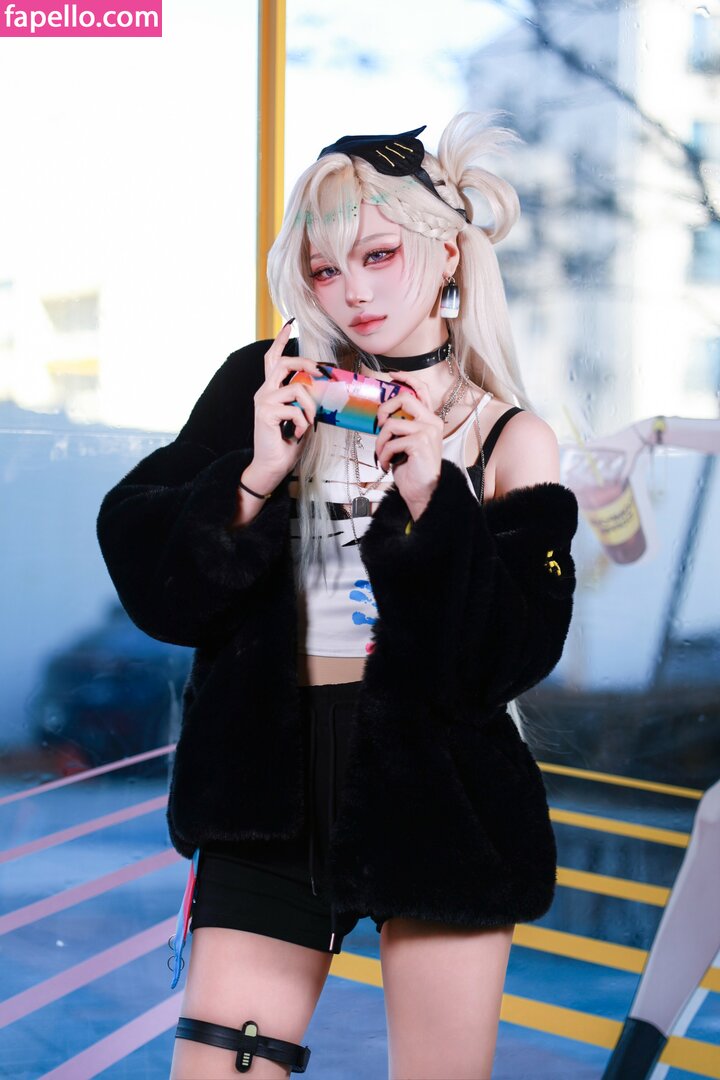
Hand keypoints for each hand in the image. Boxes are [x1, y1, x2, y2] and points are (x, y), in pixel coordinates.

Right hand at [250, 322, 321, 487]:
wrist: (272, 466)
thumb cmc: (287, 442)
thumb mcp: (302, 416)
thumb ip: (307, 399)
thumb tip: (324, 387)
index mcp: (271, 390)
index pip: (273, 359)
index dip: (280, 341)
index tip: (289, 325)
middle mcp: (264, 391)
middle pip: (284, 363)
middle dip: (306, 364)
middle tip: (323, 372)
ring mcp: (264, 401)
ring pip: (296, 387)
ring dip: (311, 406)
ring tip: (309, 422)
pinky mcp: (266, 414)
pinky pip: (296, 408)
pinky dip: (304, 422)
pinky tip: (299, 433)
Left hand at [375, 370, 443, 516]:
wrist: (424, 492)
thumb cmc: (413, 469)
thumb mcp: (405, 443)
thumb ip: (400, 426)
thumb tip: (381, 416)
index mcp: (429, 420)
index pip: (421, 391)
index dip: (407, 379)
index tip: (392, 375)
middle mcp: (432, 422)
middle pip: (403, 399)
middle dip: (384, 410)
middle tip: (379, 425)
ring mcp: (427, 432)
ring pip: (392, 424)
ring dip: (380, 442)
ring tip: (382, 455)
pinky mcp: (420, 443)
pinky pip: (391, 442)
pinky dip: (384, 455)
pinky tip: (387, 464)